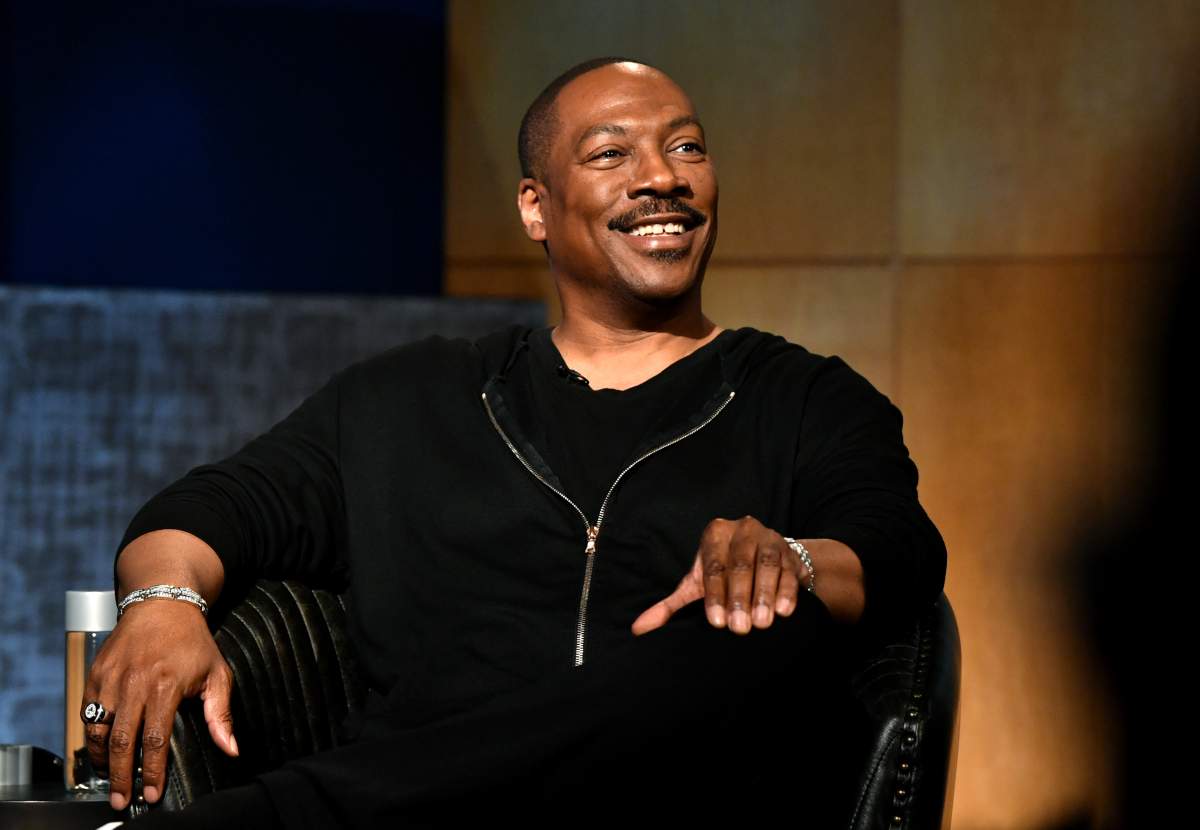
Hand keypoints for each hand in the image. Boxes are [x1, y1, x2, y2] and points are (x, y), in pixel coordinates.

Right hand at [82, 600, 237, 810]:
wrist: (162, 604)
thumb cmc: (193, 641)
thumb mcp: (217, 673)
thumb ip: (220, 714)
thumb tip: (232, 748)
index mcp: (165, 686)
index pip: (154, 740)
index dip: (151, 771)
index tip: (150, 793)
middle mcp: (134, 684)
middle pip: (121, 742)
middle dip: (121, 776)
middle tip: (122, 799)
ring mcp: (111, 680)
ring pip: (98, 731)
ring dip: (102, 760)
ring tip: (111, 778)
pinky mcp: (96, 675)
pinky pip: (88, 713)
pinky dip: (92, 736)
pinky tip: (101, 749)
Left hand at [631, 516, 814, 635]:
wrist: (765, 559)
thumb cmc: (725, 572)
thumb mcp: (698, 584)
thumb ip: (671, 605)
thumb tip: (637, 628)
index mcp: (714, 534)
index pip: (713, 566)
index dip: (715, 595)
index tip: (718, 622)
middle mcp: (741, 530)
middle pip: (739, 565)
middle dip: (739, 598)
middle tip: (740, 628)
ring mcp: (768, 537)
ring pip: (766, 565)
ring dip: (764, 595)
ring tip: (762, 623)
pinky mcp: (790, 550)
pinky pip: (789, 570)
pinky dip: (786, 591)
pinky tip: (783, 611)